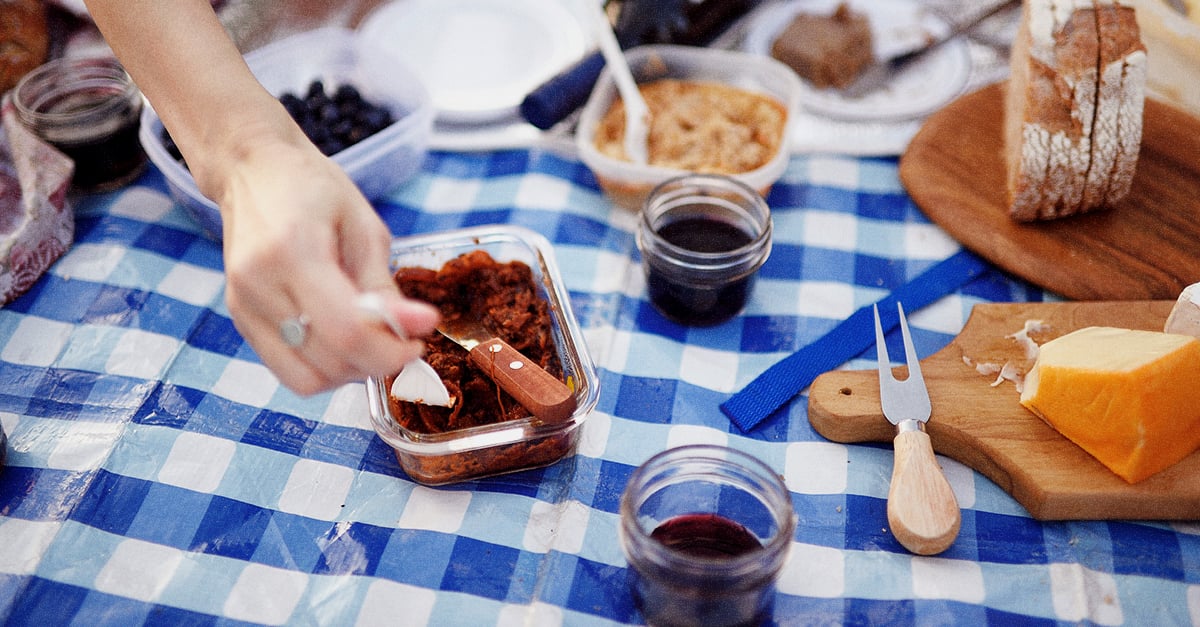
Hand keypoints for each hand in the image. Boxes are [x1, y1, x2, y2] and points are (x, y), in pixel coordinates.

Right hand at [212, 132, 438, 395]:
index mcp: (292, 252)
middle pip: (327, 361)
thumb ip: (383, 284)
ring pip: (306, 378)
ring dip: (349, 371)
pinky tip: (343, 341)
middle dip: (376, 361)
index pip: (347, 331)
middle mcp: (259, 286)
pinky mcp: (241, 320)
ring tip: (371, 340)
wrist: (253, 170)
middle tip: (402, 339)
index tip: (420, 340)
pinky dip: (324, 368)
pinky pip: (289, 370)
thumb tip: (418, 328)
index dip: (391, 349)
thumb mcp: (363, 226)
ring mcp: (243, 308)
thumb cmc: (312, 189)